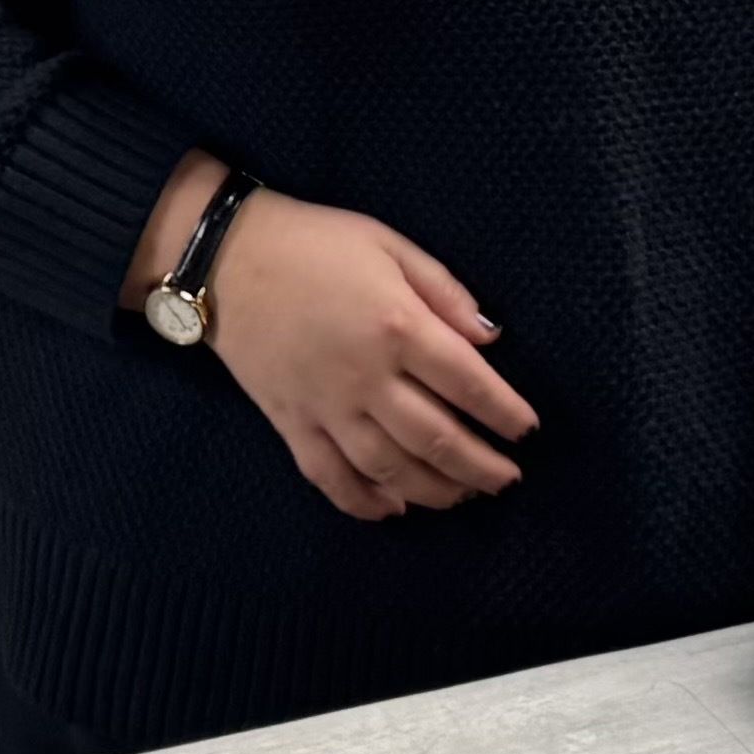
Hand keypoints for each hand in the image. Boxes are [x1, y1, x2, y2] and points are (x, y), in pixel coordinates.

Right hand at [129, 154, 538, 523]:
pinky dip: (364, 502)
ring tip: (465, 495)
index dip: (504, 412)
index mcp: (396, 326)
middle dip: (481, 466)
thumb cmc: (315, 242)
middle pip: (436, 439)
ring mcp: (325, 407)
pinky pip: (330, 477)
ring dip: (435, 490)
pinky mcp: (290, 424)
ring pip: (390, 469)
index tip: (527, 430)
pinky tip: (393, 511)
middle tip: (508, 478)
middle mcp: (365, 377)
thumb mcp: (388, 243)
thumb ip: (443, 290)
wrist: (225, 257)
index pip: (468, 383)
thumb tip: (492, 337)